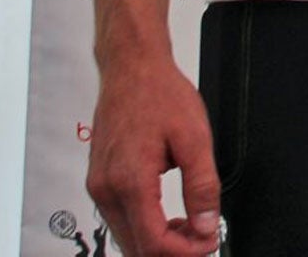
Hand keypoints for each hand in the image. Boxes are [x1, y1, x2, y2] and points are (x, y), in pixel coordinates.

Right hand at [86, 54, 222, 255]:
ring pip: (126, 237)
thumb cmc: (160, 95)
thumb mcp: (195, 138)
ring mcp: (99, 187)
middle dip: (172, 250)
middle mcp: (106, 190)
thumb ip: (202, 186)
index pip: (153, 242)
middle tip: (203, 239)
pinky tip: (170, 217)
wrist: (132, 69)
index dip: (184, 252)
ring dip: (158, 241)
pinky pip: (121, 219)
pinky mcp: (99, 181)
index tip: (208, 244)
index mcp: (130, 181)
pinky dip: (145, 227)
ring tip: (192, 226)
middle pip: (135, 247)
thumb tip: (208, 224)